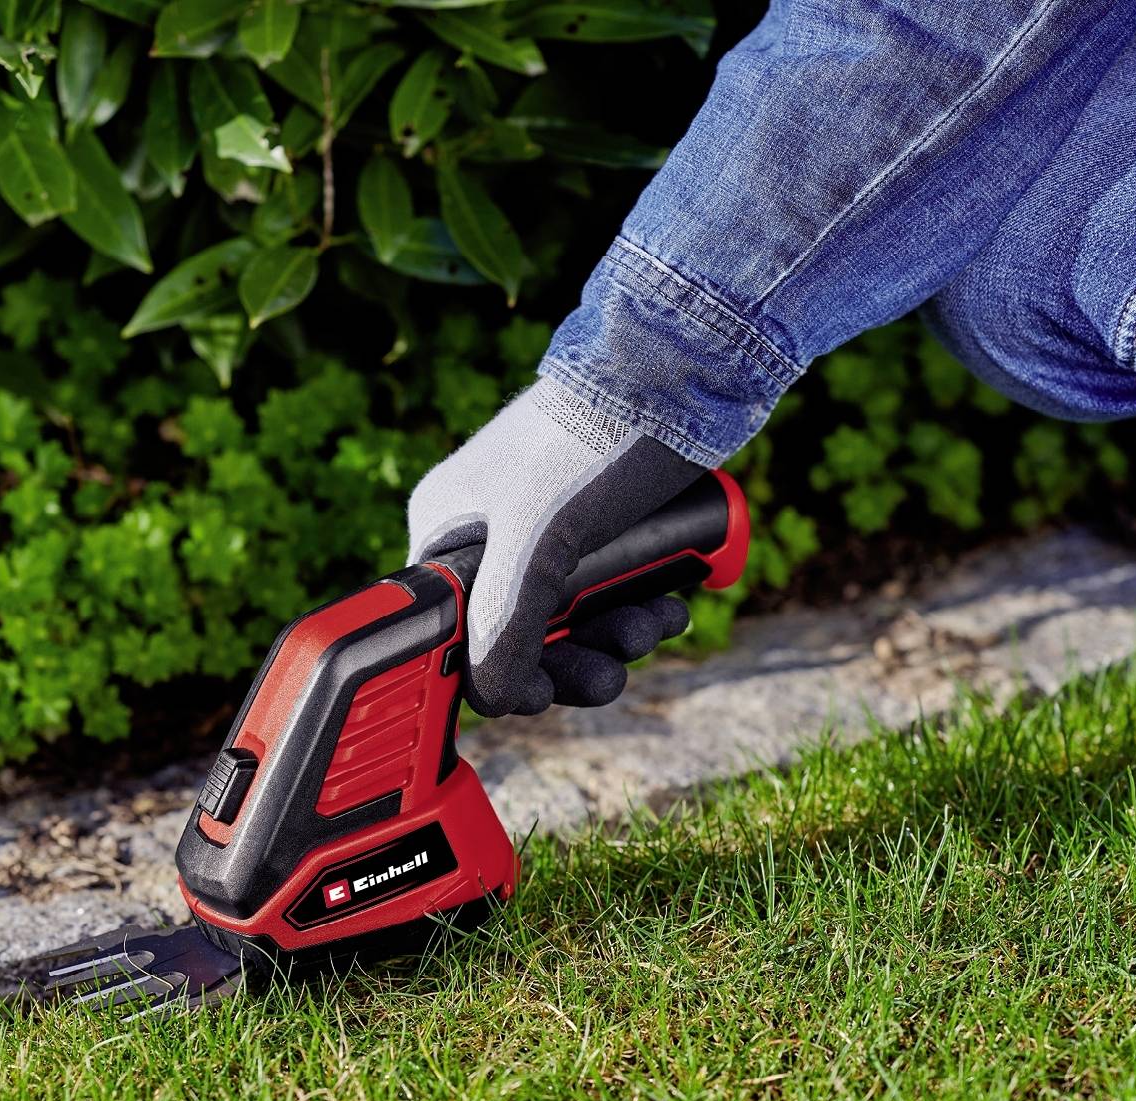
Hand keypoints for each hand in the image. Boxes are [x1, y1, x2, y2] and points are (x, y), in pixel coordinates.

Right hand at [406, 378, 702, 715]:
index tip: (543, 694)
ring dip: (615, 638)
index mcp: (449, 529)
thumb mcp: (539, 544)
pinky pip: (609, 591)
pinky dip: (638, 608)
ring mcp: (545, 525)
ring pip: (572, 617)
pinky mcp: (598, 521)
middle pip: (519, 634)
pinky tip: (670, 604)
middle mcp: (488, 530)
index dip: (497, 672)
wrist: (686, 366)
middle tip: (611, 671)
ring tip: (655, 625)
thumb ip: (504, 626)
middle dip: (572, 660)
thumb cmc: (597, 438)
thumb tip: (493, 699)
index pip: (453, 632)